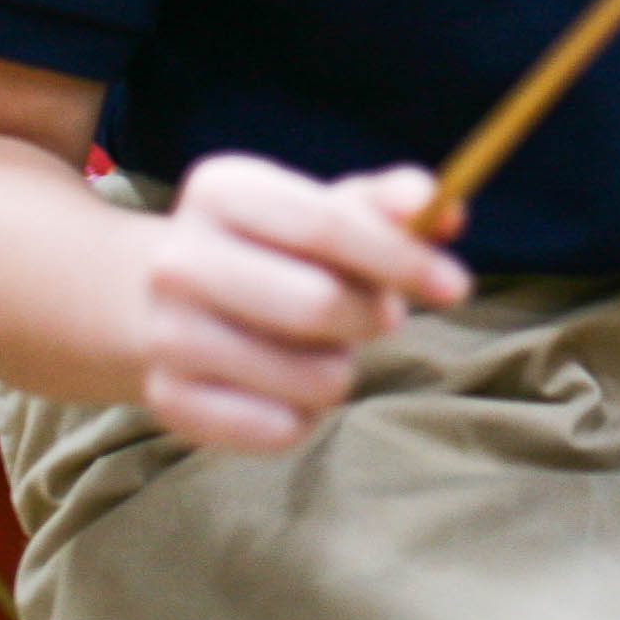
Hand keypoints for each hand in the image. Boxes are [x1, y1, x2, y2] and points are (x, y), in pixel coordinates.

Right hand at [136, 156, 467, 454]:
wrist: (164, 301)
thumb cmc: (273, 248)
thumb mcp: (323, 209)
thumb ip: (389, 206)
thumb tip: (446, 207)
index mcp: (220, 189)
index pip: (325, 224)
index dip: (400, 258)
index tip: (455, 285)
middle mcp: (179, 259)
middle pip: (319, 303)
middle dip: (372, 317)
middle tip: (381, 317)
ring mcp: (167, 334)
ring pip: (310, 379)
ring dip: (340, 370)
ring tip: (319, 348)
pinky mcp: (168, 401)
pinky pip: (279, 430)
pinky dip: (303, 416)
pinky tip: (284, 386)